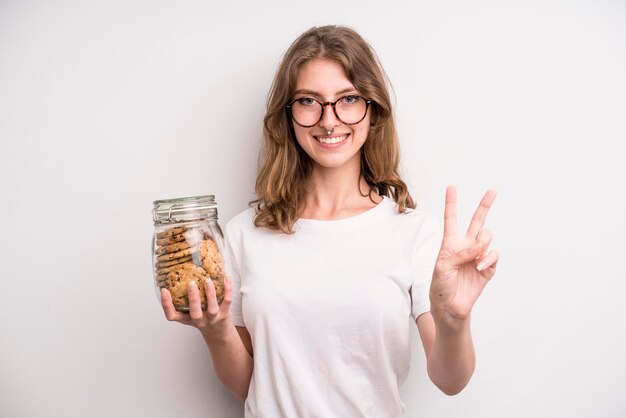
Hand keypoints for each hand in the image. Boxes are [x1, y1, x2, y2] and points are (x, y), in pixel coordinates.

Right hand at [161, 277, 233, 339]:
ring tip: (208, 280)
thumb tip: (179, 274)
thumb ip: (184, 299)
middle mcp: (199, 320)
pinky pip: (227, 302)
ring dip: (210, 294)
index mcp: (186, 318)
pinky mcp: (225, 314)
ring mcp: (213, 318)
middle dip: (193, 299)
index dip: (166, 305)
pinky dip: (228, 289)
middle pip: (195, 313)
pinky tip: (226, 278)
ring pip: (212, 308)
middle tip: (191, 283)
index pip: (172, 316)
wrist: (219, 333)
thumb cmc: (202, 319)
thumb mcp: (189, 312)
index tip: (164, 290)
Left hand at [430, 186, 498, 322]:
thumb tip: (479, 246)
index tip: (452, 187)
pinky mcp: (488, 267)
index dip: (451, 203)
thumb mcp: (442, 266)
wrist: (450, 306)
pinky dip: (487, 258)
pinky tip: (479, 266)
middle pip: (477, 221)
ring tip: (475, 256)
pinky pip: (493, 254)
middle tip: (492, 191)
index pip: (451, 219)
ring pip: (487, 237)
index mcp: (450, 243)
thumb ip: (459, 253)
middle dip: (485, 205)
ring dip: (482, 243)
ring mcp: (478, 256)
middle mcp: (466, 246)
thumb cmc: (441, 285)